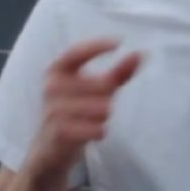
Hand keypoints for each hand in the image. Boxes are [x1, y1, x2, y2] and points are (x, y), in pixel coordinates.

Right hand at [24, 38, 141, 178]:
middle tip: (95, 109)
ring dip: (103, 118)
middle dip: (108, 99)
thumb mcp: (93, 89)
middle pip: (101, 85)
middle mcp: (51, 86)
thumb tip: (140, 54)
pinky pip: (97, 128)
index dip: (96, 46)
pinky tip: (91, 133)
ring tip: (90, 121)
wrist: (49, 148)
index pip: (76, 52)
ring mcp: (53, 109)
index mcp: (56, 71)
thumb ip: (117, 73)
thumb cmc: (75, 112)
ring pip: (102, 108)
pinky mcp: (60, 131)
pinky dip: (100, 131)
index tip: (118, 42)